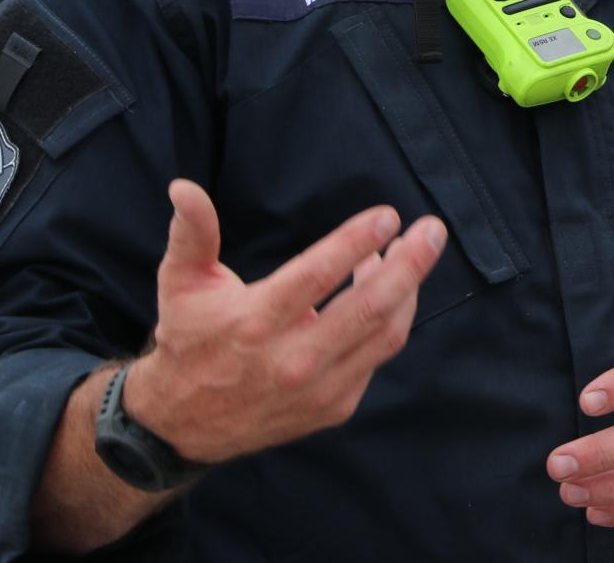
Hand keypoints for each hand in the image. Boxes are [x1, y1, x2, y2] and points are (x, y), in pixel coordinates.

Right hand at [124, 179, 447, 463]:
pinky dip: (391, 318)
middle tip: (432, 229)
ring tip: (411, 251)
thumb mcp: (180, 284)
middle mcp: (291, 360)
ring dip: (407, 289)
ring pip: (384, 334)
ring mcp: (318, 388)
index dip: (356, 242)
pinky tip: (387, 288)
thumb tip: (184, 188)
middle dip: (410, 264)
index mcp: (254, 322)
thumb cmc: (189, 341)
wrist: (185, 425)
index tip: (388, 215)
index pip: (317, 276)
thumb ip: (192, 234)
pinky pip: (376, 356)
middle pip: (369, 307)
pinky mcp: (334, 406)